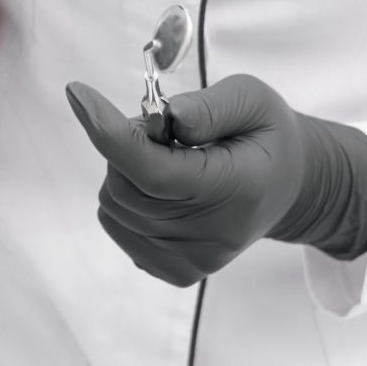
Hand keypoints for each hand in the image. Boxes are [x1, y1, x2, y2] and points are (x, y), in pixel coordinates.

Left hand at [63, 73, 366, 284]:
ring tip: (171, 158)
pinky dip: (127, 199)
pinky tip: (163, 188)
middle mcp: (215, 236)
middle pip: (126, 187)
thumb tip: (167, 117)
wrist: (288, 187)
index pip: (155, 172)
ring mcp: (195, 262)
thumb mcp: (253, 99)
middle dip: (126, 144)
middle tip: (163, 131)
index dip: (109, 133)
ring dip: (126, 171)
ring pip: (116, 206)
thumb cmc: (266, 135)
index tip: (78, 92)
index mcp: (237, 189)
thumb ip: (210, 105)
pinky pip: (119, 228)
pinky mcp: (178, 273)